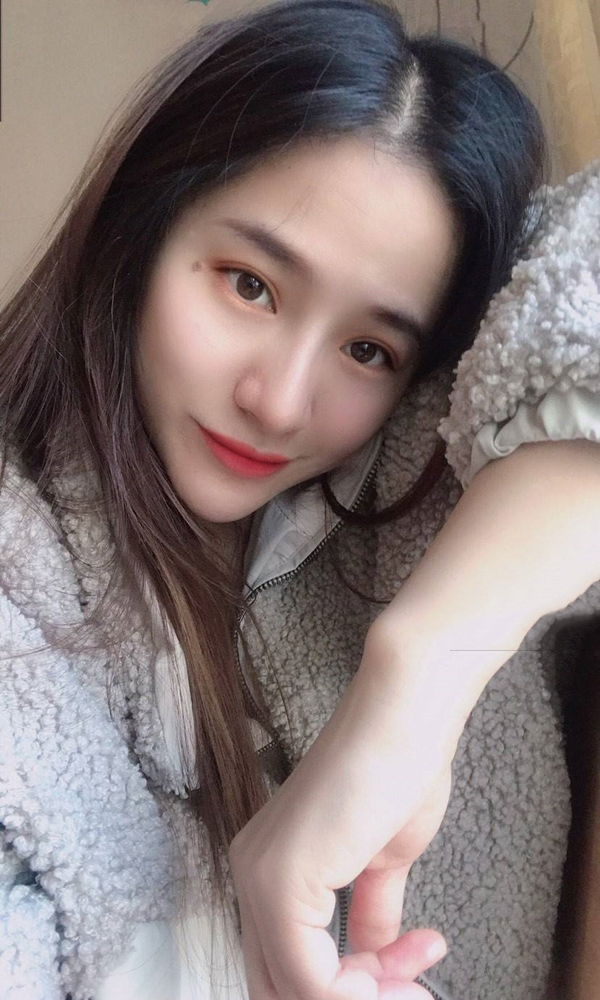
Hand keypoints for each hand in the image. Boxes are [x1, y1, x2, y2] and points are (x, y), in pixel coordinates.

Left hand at [228, 626, 457, 999]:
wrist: (407, 715)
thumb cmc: (397, 767)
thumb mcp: (381, 860)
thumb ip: (367, 912)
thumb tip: (373, 955)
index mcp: (267, 866)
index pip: (288, 966)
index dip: (351, 989)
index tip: (412, 978)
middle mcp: (250, 873)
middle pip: (281, 988)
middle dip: (356, 999)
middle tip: (416, 990)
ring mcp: (260, 877)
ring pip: (296, 992)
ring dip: (370, 995)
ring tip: (420, 970)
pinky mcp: (282, 881)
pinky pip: (312, 980)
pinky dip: (362, 991)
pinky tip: (407, 961)